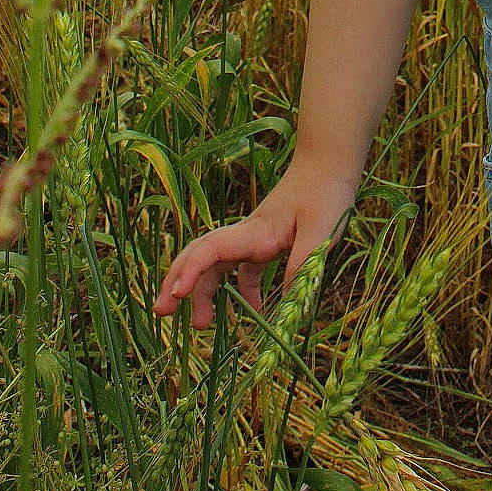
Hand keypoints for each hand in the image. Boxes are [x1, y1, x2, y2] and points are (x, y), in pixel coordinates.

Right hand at [153, 161, 359, 329]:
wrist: (329, 165)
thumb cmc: (324, 192)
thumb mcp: (321, 231)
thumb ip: (302, 266)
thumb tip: (285, 306)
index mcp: (254, 232)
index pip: (211, 250)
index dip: (189, 271)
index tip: (177, 296)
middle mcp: (246, 235)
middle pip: (200, 256)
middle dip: (176, 281)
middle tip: (162, 313)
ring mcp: (253, 239)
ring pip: (216, 265)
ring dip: (202, 292)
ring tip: (201, 324)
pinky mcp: (266, 243)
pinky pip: (243, 270)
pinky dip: (240, 291)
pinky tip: (254, 310)